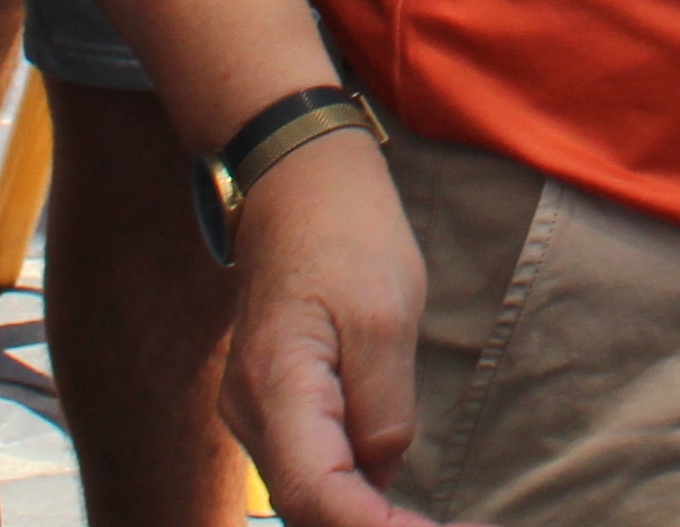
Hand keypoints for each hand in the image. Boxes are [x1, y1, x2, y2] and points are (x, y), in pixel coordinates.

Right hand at [224, 132, 458, 525]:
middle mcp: (250, 410)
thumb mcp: (385, 316)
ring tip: (430, 524)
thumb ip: (382, 408)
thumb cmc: (347, 236)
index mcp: (277, 383)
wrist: (299, 186)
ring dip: (363, 516)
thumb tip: (379, 480)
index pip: (314, 492)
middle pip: (305, 506)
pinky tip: (394, 504)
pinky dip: (351, 494)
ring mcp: (254, 411)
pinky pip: (308, 467)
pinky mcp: (272, 406)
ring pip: (305, 493)